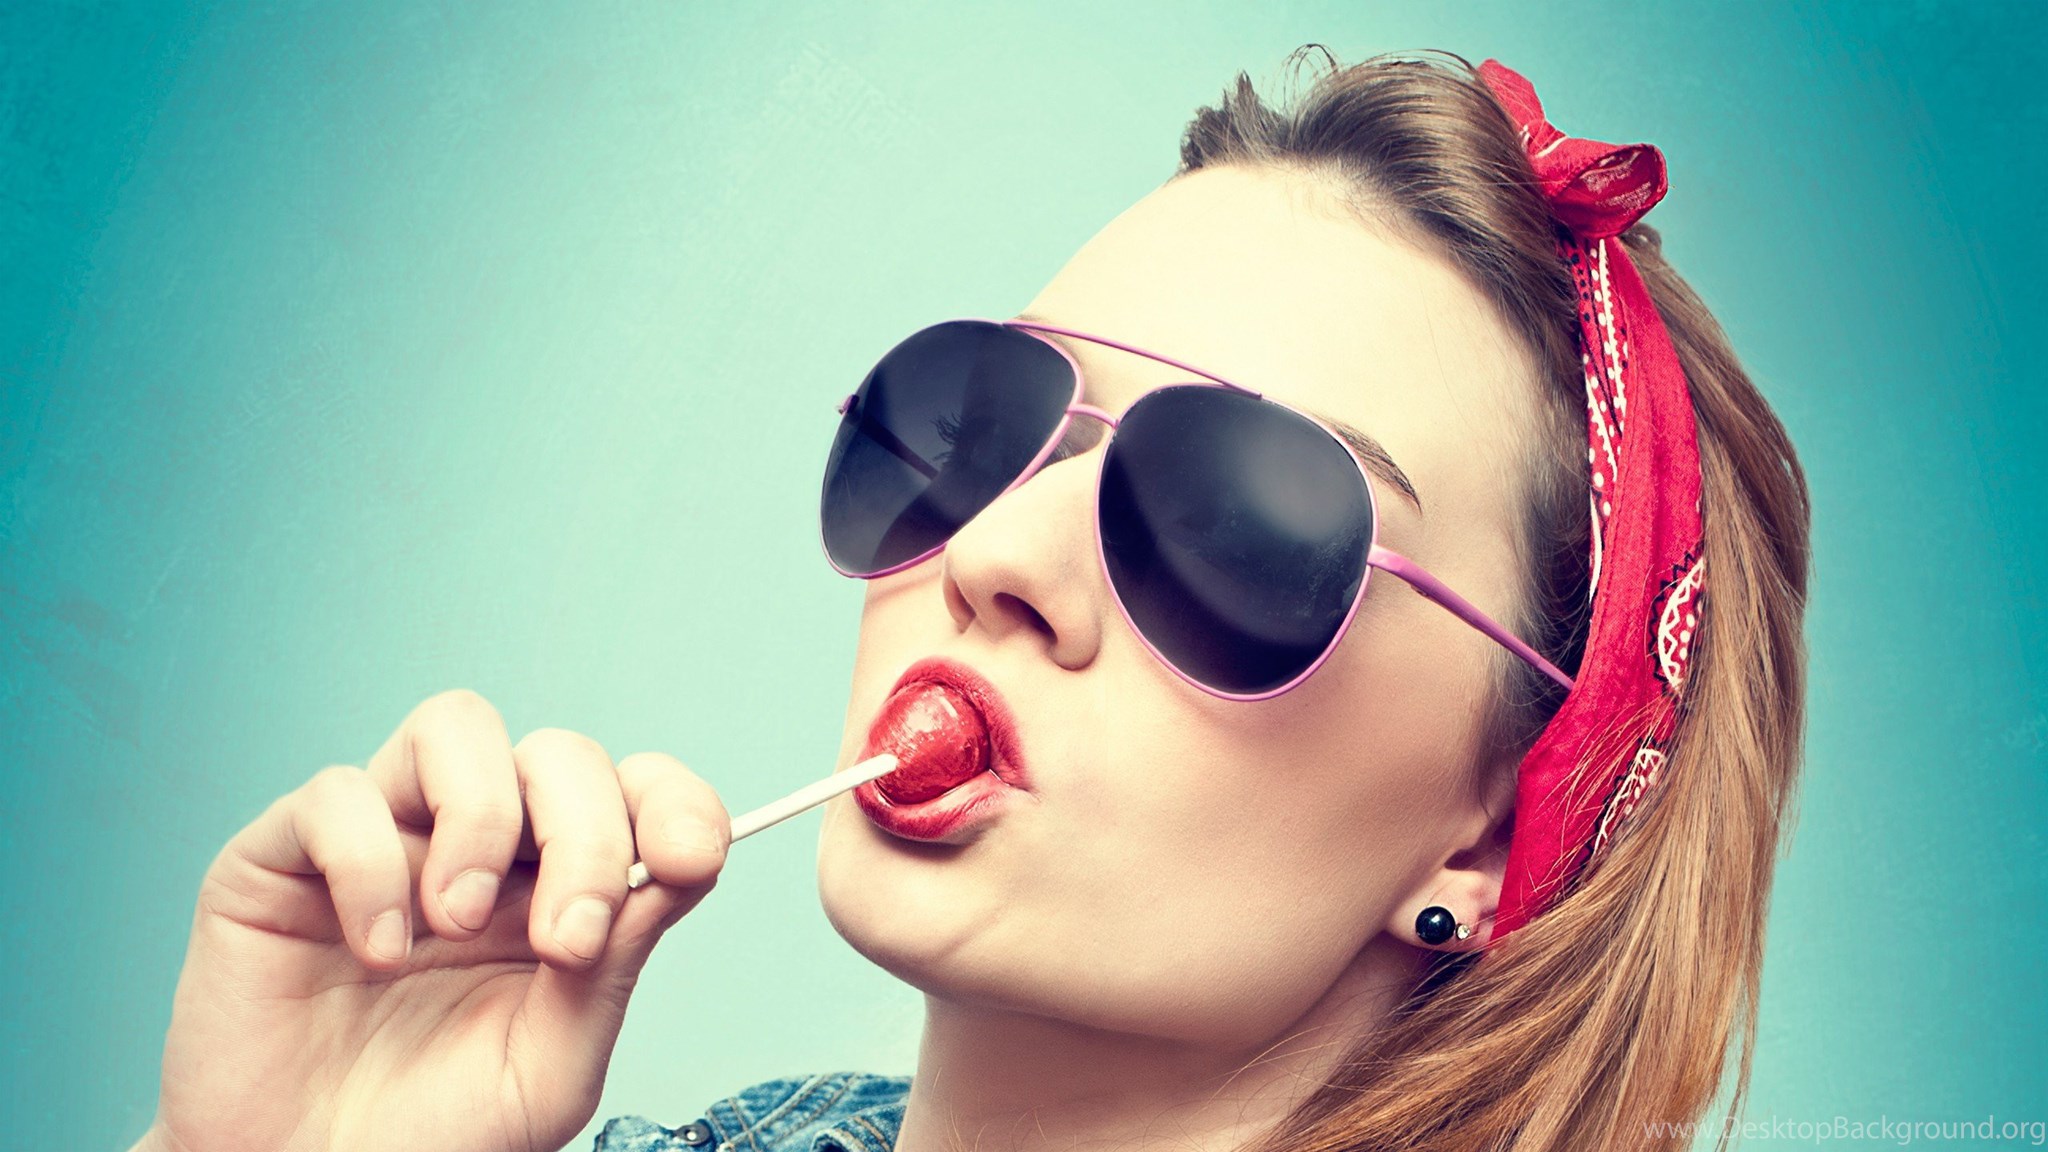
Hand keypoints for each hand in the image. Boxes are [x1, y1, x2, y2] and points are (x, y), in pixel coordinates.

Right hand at [135, 690, 730, 1151]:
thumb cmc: (435, 1133)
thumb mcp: (551, 1066)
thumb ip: (612, 968)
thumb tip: (673, 872)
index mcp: (557, 886)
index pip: (635, 790)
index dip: (675, 802)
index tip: (688, 861)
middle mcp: (478, 846)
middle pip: (557, 753)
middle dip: (584, 835)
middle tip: (565, 939)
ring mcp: (385, 839)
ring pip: (455, 726)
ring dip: (481, 815)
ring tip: (459, 923)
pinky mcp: (282, 857)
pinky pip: (337, 794)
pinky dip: (370, 864)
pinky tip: (380, 951)